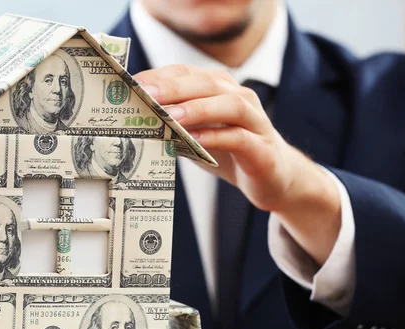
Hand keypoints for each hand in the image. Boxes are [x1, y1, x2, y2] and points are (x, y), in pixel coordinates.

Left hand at [135, 65, 340, 264]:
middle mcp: (239, 99)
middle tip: (146, 95)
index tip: (132, 84)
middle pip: (207, 84)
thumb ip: (174, 126)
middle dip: (174, 87)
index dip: (159, 76)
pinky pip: (240, 138)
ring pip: (229, 105)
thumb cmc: (230, 153)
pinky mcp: (262, 148)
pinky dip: (217, 137)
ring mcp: (254, 122)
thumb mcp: (197, 136)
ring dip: (198, 108)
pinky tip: (196, 141)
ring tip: (170, 116)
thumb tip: (136, 121)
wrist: (273, 178)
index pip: (187, 74)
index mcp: (220, 90)